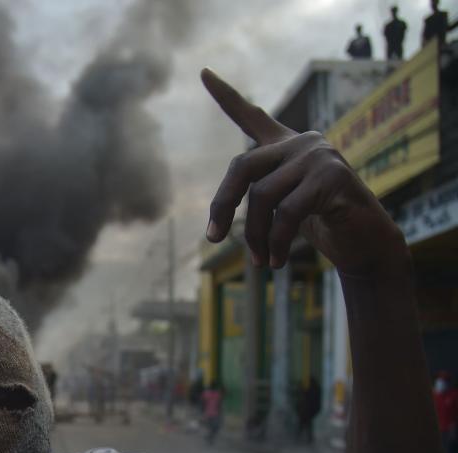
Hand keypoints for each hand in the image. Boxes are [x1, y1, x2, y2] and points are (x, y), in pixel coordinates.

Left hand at [202, 69, 407, 275]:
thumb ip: (257, 200)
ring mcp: (319, 156)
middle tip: (213, 239)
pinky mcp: (333, 177)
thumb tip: (215, 226)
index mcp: (286, 146)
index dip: (226, 95)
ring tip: (259, 262)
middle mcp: (302, 143)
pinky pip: (287, 213)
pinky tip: (275, 262)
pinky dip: (275, 242)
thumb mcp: (281, 209)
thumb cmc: (321, 225)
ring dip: (253, 235)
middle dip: (222, 205)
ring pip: (262, 196)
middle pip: (241, 166)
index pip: (251, 115)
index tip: (203, 73)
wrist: (366, 243)